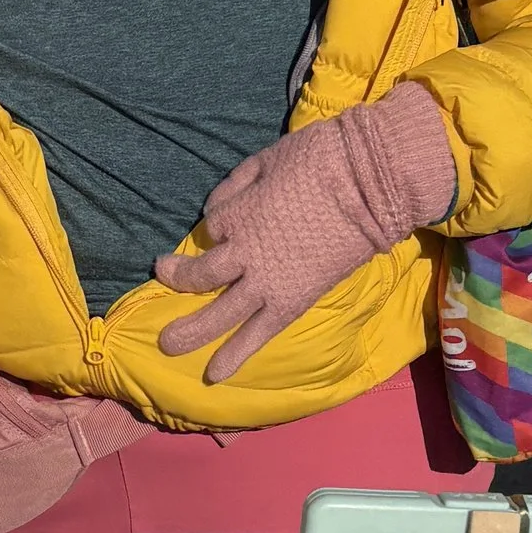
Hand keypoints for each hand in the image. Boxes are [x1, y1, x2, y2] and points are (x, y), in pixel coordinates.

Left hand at [154, 84, 457, 383]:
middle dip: (178, 278)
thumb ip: (234, 185)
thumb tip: (214, 210)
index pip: (212, 228)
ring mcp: (266, 283)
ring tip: (166, 345)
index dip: (217, 228)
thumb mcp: (266, 158)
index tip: (228, 223)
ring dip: (191, 331)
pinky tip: (214, 374)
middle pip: (200, 275)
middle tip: (162, 276)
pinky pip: (257, 334)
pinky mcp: (290, 303)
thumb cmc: (320, 160)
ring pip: (219, 313)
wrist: (370, 184)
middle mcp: (243, 254)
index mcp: (236, 215)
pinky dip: (235, 355)